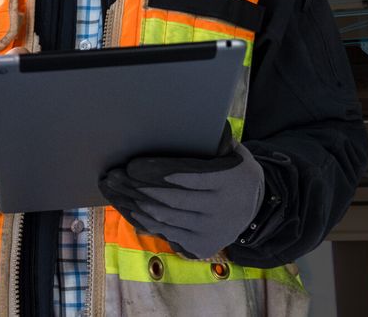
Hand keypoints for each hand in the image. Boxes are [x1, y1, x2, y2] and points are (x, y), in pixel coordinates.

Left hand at [98, 134, 265, 259]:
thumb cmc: (234, 172)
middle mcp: (219, 209)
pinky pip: (163, 232)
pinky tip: (126, 206)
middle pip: (169, 199)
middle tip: (112, 176)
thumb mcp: (234, 152)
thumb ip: (213, 140)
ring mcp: (209, 231)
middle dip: (135, 187)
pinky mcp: (200, 246)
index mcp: (227, 181)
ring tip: (112, 189)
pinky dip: (141, 220)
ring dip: (131, 203)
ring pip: (162, 218)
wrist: (256, 209)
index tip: (131, 165)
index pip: (186, 176)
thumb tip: (184, 120)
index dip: (155, 171)